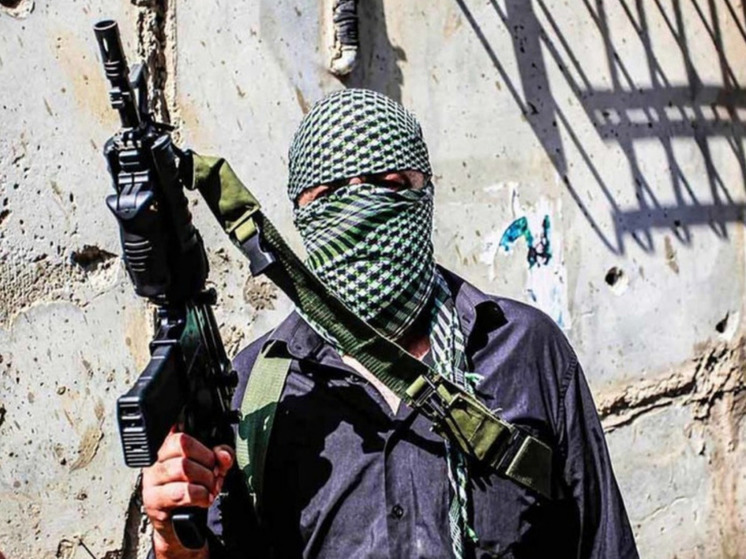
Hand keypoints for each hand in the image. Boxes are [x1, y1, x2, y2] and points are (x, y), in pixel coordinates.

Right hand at [142, 429, 234, 557]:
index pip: (182, 436)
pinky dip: (199, 495)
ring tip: (209, 490)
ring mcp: (151, 481)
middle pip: (184, 448)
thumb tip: (223, 455)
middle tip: (214, 477)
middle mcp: (156, 461)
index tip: (213, 461)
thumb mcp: (210, 469)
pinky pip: (180, 492)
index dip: (204, 448)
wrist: (179, 525)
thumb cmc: (191, 492)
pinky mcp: (153, 500)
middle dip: (207, 464)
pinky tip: (203, 500)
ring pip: (182, 467)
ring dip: (204, 480)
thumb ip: (220, 456)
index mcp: (167, 449)